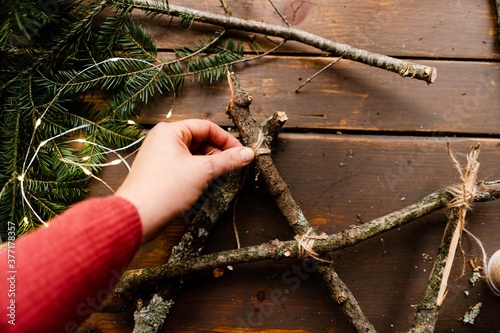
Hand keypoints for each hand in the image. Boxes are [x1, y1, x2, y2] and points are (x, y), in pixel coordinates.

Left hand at [115, 119, 254, 241]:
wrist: (138, 216)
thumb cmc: (164, 190)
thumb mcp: (203, 171)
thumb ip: (228, 160)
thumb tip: (247, 153)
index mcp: (170, 131)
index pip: (206, 127)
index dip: (227, 140)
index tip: (241, 153)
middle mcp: (163, 140)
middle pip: (200, 140)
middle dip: (218, 153)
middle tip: (234, 165)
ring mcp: (160, 156)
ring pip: (193, 154)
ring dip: (209, 164)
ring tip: (221, 176)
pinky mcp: (160, 172)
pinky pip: (184, 166)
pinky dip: (198, 172)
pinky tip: (206, 183)